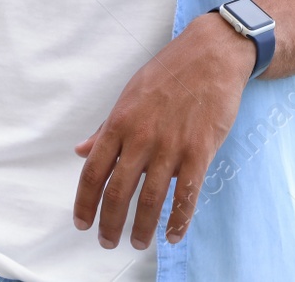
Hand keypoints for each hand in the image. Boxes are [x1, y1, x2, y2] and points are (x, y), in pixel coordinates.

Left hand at [72, 12, 256, 249]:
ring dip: (142, 227)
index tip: (83, 223)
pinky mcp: (200, 150)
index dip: (85, 203)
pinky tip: (172, 234)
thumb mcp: (130, 93)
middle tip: (108, 241)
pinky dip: (178, 219)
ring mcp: (171, 146)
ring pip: (151, 199)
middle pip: (118, 192)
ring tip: (137, 242)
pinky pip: (186, 194)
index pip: (94, 172)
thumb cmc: (170, 71)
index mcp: (120, 122)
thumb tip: (82, 151)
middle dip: (110, 224)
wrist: (212, 54)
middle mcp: (142, 137)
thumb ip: (107, 126)